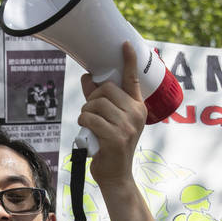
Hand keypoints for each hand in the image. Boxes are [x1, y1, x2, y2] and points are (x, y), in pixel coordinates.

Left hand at [78, 42, 145, 185]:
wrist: (116, 176)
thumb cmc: (109, 146)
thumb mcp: (108, 121)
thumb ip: (99, 100)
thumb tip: (87, 77)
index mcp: (138, 107)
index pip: (133, 79)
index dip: (129, 60)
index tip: (125, 44)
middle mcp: (136, 114)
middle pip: (106, 89)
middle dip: (91, 98)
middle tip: (90, 112)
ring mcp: (128, 126)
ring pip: (96, 104)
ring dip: (85, 112)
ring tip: (89, 124)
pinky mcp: (116, 137)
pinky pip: (91, 118)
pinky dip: (83, 121)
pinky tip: (86, 130)